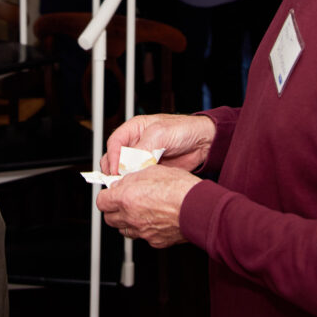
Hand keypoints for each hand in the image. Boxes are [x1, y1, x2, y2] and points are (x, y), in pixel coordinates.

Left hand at [96, 165, 199, 248]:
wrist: (199, 208)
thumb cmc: (180, 188)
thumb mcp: (151, 171)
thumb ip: (131, 178)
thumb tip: (121, 182)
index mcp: (126, 198)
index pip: (101, 201)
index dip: (106, 196)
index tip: (111, 192)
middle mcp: (131, 217)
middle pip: (109, 218)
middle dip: (113, 209)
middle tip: (122, 201)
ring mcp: (143, 232)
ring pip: (124, 229)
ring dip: (126, 220)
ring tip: (138, 209)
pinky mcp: (155, 241)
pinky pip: (142, 236)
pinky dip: (143, 229)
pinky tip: (154, 218)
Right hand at [99, 113, 214, 174]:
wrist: (203, 142)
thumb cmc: (184, 130)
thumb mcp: (160, 134)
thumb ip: (143, 148)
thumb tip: (130, 165)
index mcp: (134, 129)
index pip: (114, 143)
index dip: (112, 157)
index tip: (115, 170)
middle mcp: (136, 143)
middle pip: (115, 158)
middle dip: (114, 170)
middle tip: (119, 181)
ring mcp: (143, 158)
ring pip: (125, 170)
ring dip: (125, 179)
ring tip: (129, 185)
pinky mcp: (151, 170)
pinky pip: (138, 178)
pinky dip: (136, 184)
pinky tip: (140, 188)